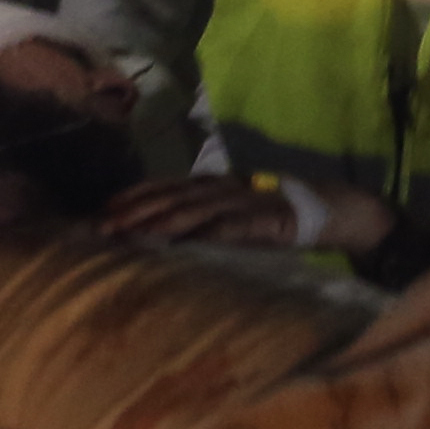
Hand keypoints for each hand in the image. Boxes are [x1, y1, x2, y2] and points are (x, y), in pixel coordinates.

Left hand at [96, 175, 303, 248]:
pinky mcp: (264, 220)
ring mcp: (242, 202)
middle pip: (170, 196)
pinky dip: (207, 233)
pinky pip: (231, 227)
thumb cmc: (268, 218)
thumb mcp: (228, 215)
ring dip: (161, 221)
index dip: (132, 197)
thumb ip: (199, 221)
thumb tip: (157, 237)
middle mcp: (220, 188)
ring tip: (134, 234)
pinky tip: (186, 243)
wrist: (326, 209)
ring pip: (194, 209)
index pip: (163, 186)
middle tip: (103, 226)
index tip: (102, 211)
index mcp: (210, 185)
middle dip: (135, 211)